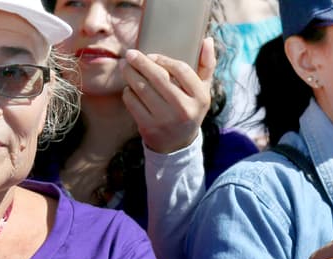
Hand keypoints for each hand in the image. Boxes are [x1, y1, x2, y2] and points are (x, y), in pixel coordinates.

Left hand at [121, 40, 214, 154]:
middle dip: (141, 63)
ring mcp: (166, 120)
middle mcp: (184, 109)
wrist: (178, 144)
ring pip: (142, 89)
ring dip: (130, 75)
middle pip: (159, 78)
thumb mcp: (202, 90)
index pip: (181, 69)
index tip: (152, 56)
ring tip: (125, 67)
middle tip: (130, 54)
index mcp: (200, 97)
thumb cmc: (189, 108)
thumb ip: (207, 65)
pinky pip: (133, 103)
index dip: (164, 59)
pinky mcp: (149, 128)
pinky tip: (129, 88)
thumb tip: (207, 40)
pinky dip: (128, 92)